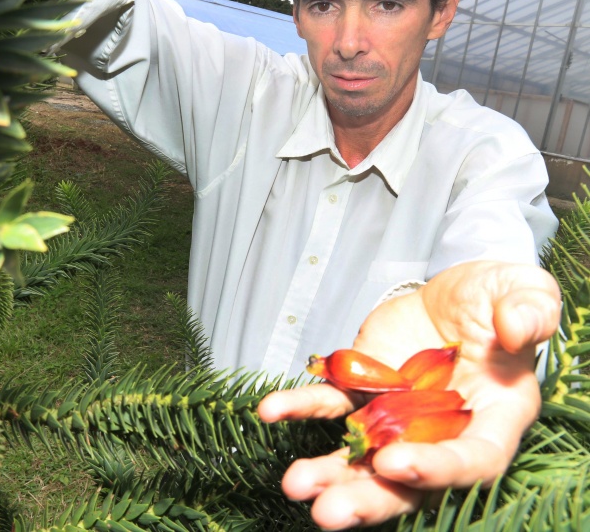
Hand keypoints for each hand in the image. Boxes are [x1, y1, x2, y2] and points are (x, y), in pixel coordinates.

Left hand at [257, 261, 560, 529]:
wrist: (455, 291)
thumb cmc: (498, 298)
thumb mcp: (524, 293)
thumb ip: (529, 311)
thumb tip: (516, 329)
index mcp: (494, 418)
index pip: (471, 460)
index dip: (437, 470)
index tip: (395, 464)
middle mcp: (442, 431)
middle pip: (407, 480)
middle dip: (368, 499)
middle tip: (327, 513)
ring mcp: (397, 417)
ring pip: (362, 456)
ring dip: (329, 473)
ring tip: (295, 485)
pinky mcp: (363, 391)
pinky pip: (329, 404)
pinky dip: (300, 408)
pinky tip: (271, 410)